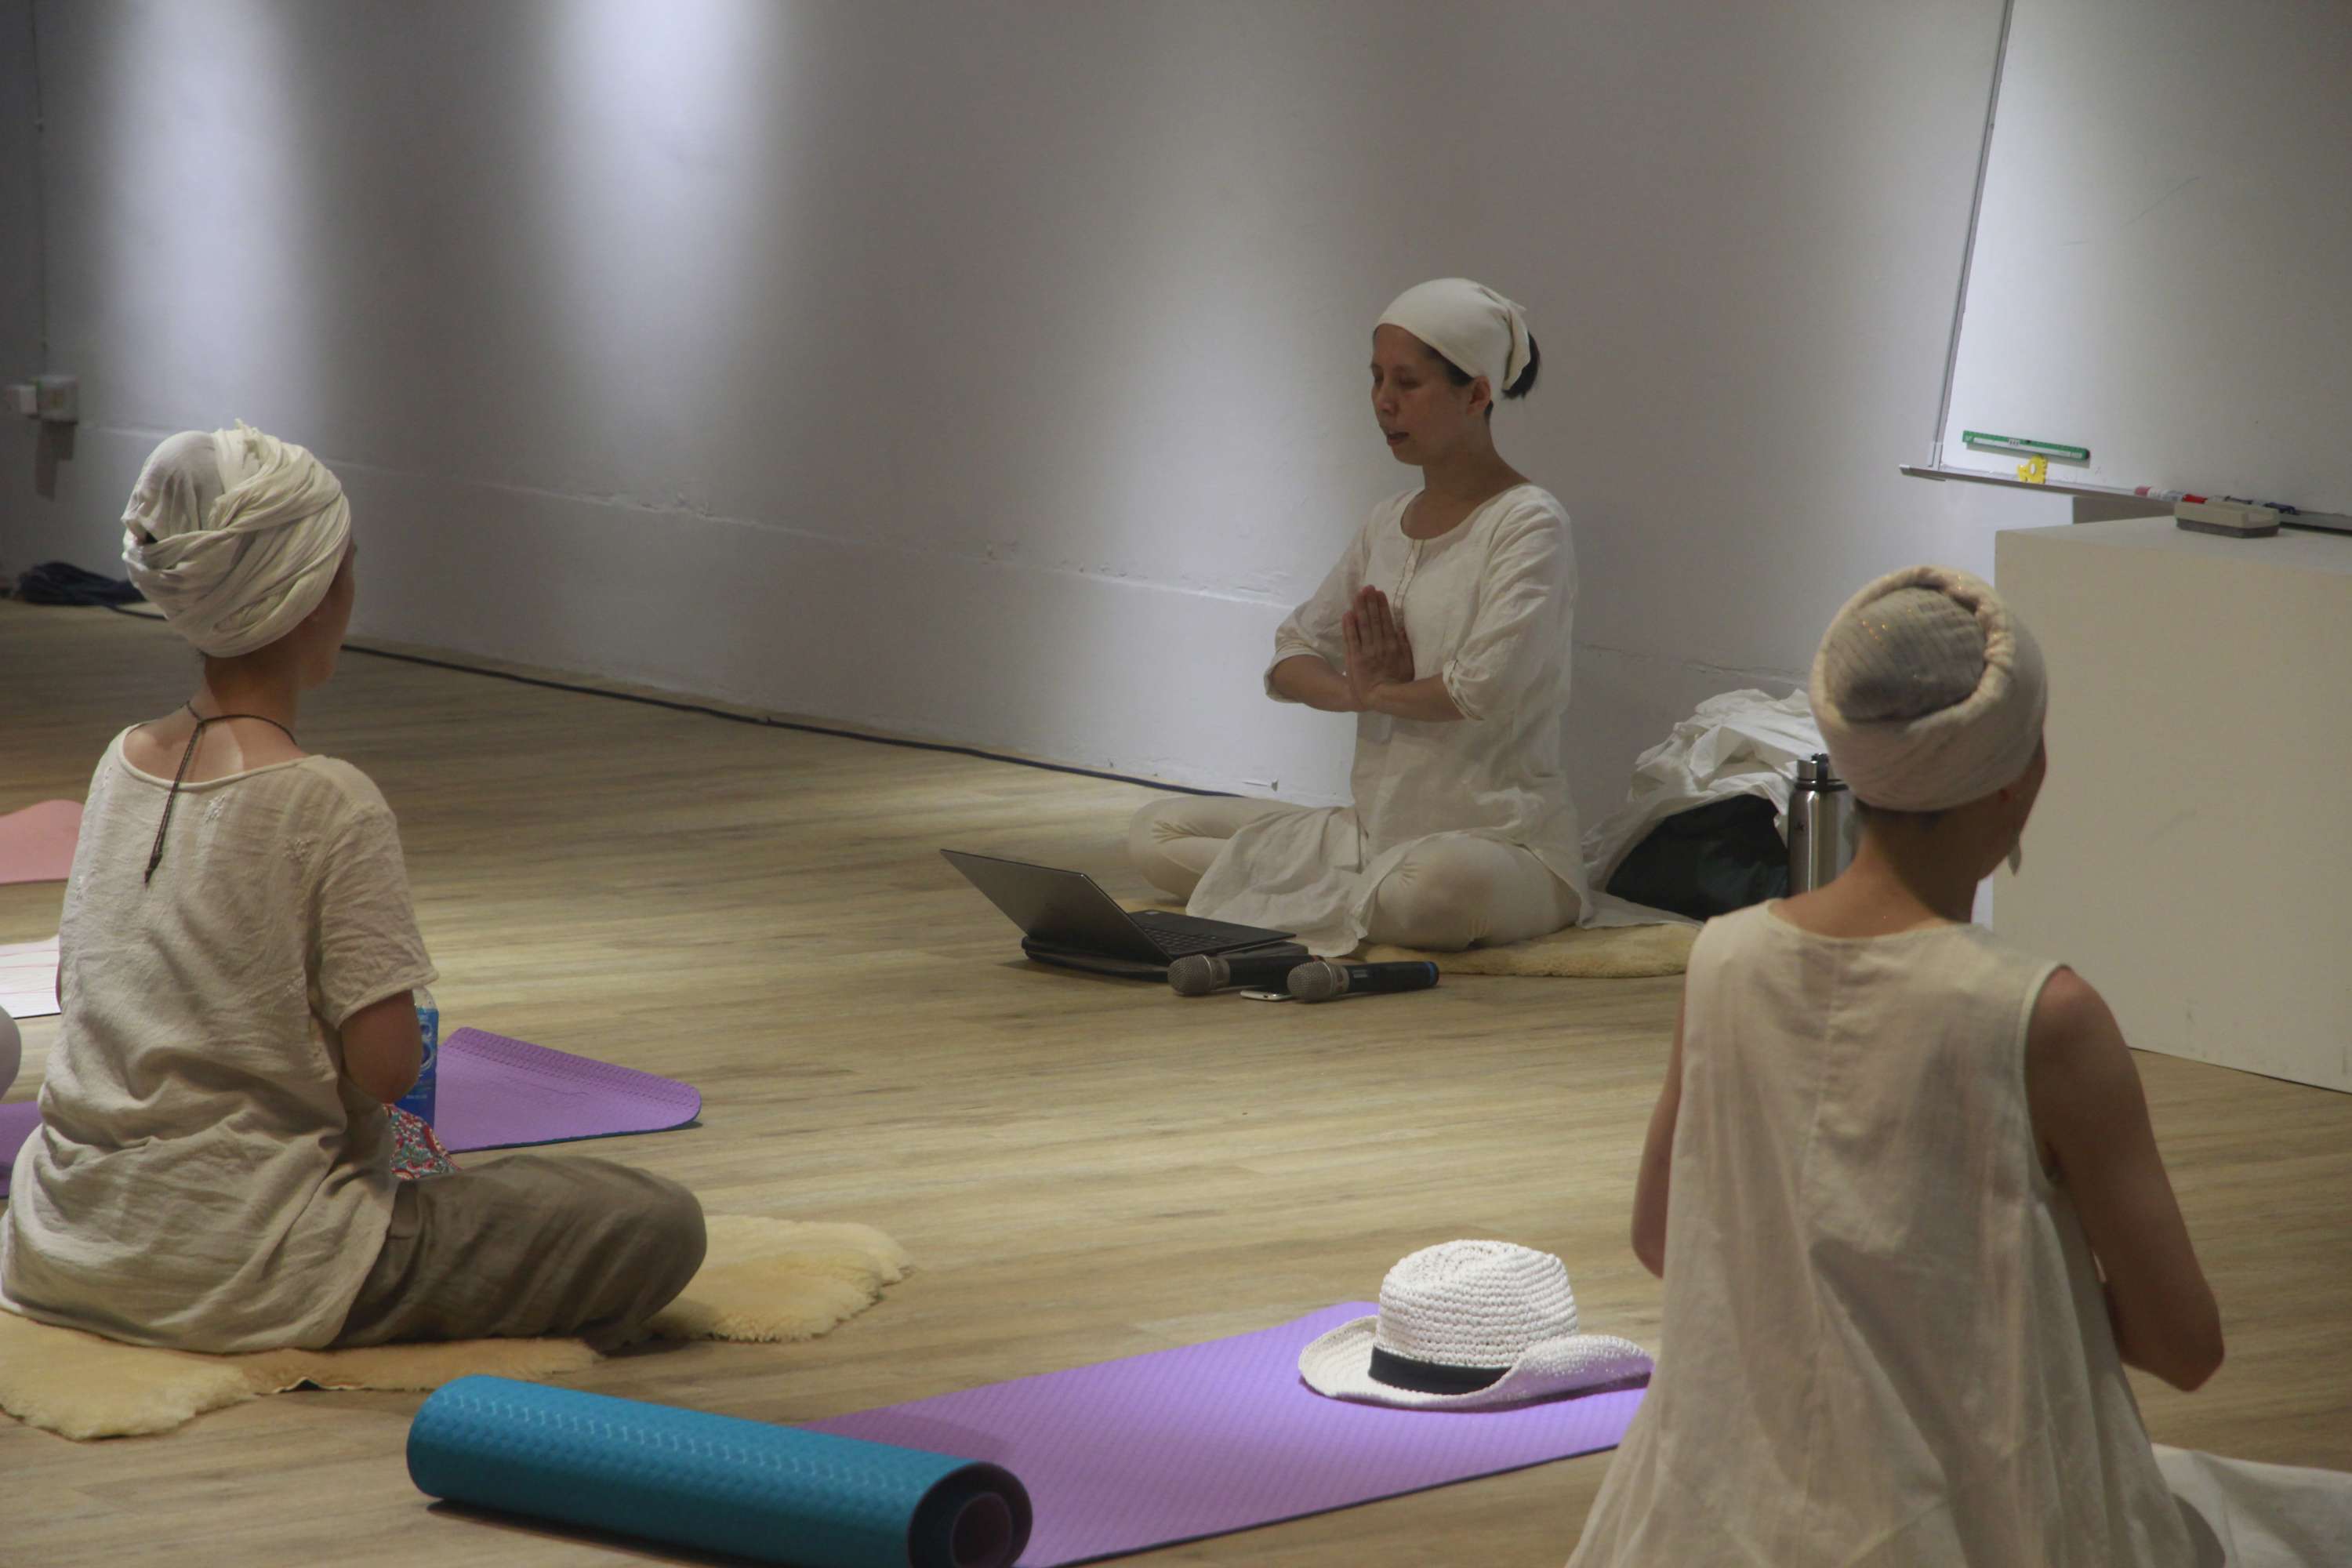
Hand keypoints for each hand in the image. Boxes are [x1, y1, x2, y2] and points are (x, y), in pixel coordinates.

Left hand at [1342, 586, 1414, 707]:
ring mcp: (1367, 651)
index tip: (1378, 592)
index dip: (1381, 606)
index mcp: (1393, 645)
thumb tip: (1402, 627)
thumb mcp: (1408, 663)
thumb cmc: (1398, 682)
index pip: (1386, 621)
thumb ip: (1406, 645)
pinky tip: (1347, 614)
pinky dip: (1349, 626)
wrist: (1382, 698)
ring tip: (1357, 595)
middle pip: (1374, 620)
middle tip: (1366, 587)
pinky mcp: (1355, 658)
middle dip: (1370, 603)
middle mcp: (1380, 645)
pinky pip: (1352, 639)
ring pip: (1363, 626)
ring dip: (1360, 609)